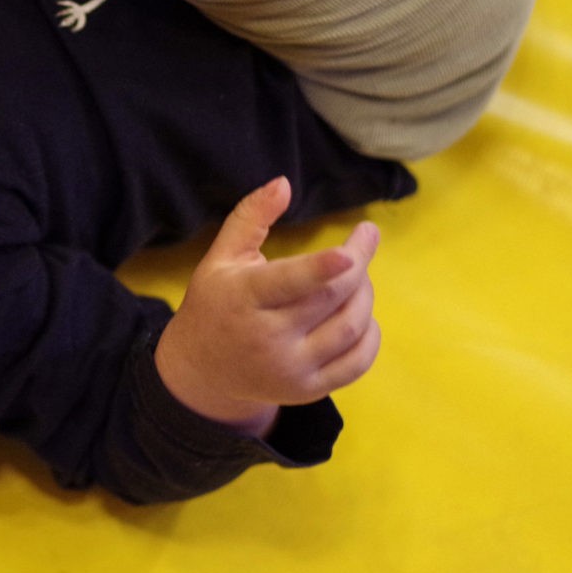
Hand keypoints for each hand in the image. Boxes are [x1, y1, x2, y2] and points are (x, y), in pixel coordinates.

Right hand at [155, 177, 381, 436]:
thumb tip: (284, 183)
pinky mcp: (308, 390)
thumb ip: (250, 218)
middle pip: (331, 297)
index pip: (288, 283)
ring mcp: (289, 369)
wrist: (201, 371)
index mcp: (243, 299)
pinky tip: (361, 315)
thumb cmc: (215, 303)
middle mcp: (266, 338)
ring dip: (365, 295)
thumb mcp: (221, 258)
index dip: (322, 268)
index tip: (350, 251)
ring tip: (357, 277)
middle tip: (364, 240)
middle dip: (358, 264)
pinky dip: (370, 334)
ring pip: (350, 327)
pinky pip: (357, 362)